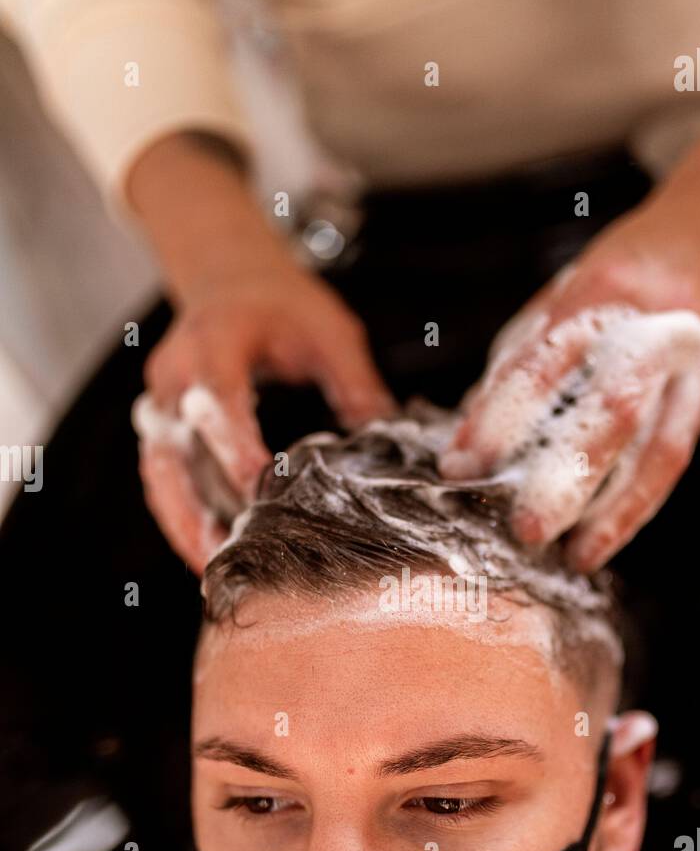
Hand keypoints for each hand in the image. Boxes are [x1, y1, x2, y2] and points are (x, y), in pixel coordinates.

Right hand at [135, 236, 396, 573]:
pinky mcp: (160, 428)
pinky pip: (161, 478)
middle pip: (174, 448)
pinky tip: (206, 554)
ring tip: (211, 571)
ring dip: (182, 523)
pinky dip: (180, 517)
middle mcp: (175, 375)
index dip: (234, 445)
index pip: (218, 399)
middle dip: (196, 504)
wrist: (231, 280)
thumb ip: (356, 383)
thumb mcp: (330, 331)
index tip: (256, 489)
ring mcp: (160, 403)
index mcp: (215, 341)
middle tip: (226, 555)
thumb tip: (388, 440)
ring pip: (159, 472)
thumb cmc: (283, 305)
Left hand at [438, 198, 699, 570]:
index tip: (462, 465)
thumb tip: (463, 442)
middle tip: (528, 528)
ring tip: (577, 555)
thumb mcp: (559, 301)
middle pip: (614, 410)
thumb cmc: (620, 279)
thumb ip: (514, 367)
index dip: (501, 417)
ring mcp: (695, 366)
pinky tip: (602, 538)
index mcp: (602, 293)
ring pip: (660, 449)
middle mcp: (657, 329)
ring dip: (615, 511)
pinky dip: (635, 506)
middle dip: (569, 475)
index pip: (545, 360)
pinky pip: (673, 460)